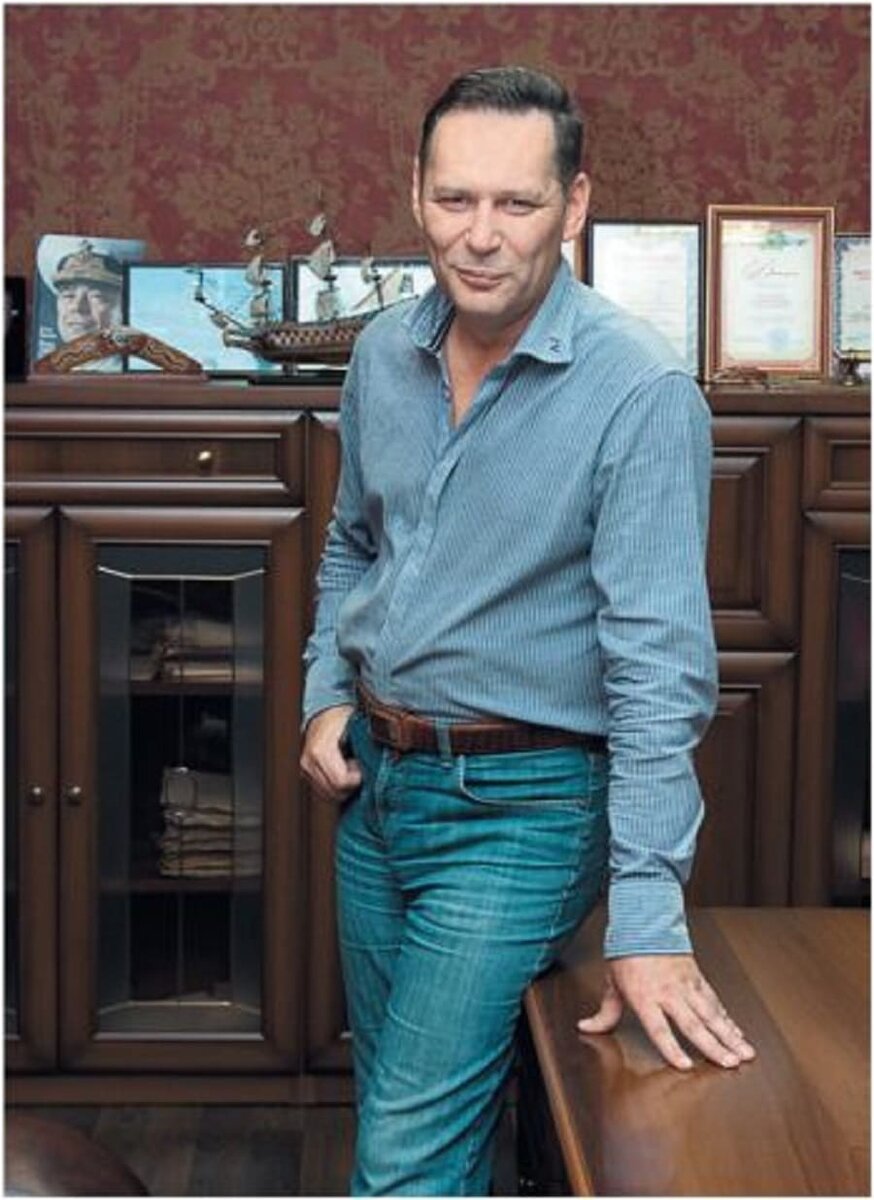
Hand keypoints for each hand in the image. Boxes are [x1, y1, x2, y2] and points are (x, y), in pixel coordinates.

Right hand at [300, 704, 361, 803]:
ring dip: (345, 787)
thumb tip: (378, 765)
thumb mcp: (357, 727)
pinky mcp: (305, 773)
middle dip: (352, 785)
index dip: (358, 778)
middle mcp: (308, 761)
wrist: (326, 710)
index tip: (363, 765)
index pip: (341, 781)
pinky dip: (337, 787)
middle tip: (359, 766)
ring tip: (351, 767)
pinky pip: (324, 792)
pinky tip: (343, 771)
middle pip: (335, 792)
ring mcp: (305, 768)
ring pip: (329, 796)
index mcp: (320, 750)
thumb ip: (366, 746)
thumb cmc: (343, 716)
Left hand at [576, 954, 755, 1070]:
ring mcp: (686, 985)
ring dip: (729, 1034)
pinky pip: (715, 1001)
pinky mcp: (697, 978)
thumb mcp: (611, 982)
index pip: (659, 1028)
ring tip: (744, 1053)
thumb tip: (586, 1027)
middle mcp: (669, 993)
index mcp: (645, 997)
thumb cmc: (627, 952)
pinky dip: (728, 1018)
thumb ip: (605, 1011)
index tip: (685, 1065)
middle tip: (730, 1063)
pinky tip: (738, 1033)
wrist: (644, 920)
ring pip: (711, 1013)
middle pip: (693, 1024)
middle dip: (713, 1046)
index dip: (671, 1048)